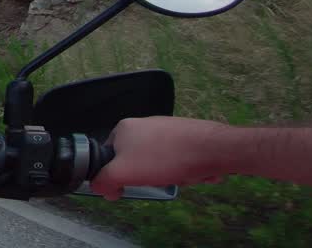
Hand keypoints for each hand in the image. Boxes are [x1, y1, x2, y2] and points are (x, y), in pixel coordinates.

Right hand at [91, 117, 229, 200]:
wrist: (211, 148)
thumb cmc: (164, 157)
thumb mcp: (123, 172)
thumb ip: (103, 180)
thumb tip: (100, 188)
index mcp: (123, 128)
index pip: (108, 157)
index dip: (116, 176)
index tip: (128, 186)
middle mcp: (142, 125)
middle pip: (135, 162)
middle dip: (148, 177)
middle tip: (158, 179)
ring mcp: (164, 129)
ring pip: (157, 164)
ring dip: (168, 175)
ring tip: (179, 174)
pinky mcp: (183, 136)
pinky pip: (176, 160)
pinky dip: (182, 170)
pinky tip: (191, 171)